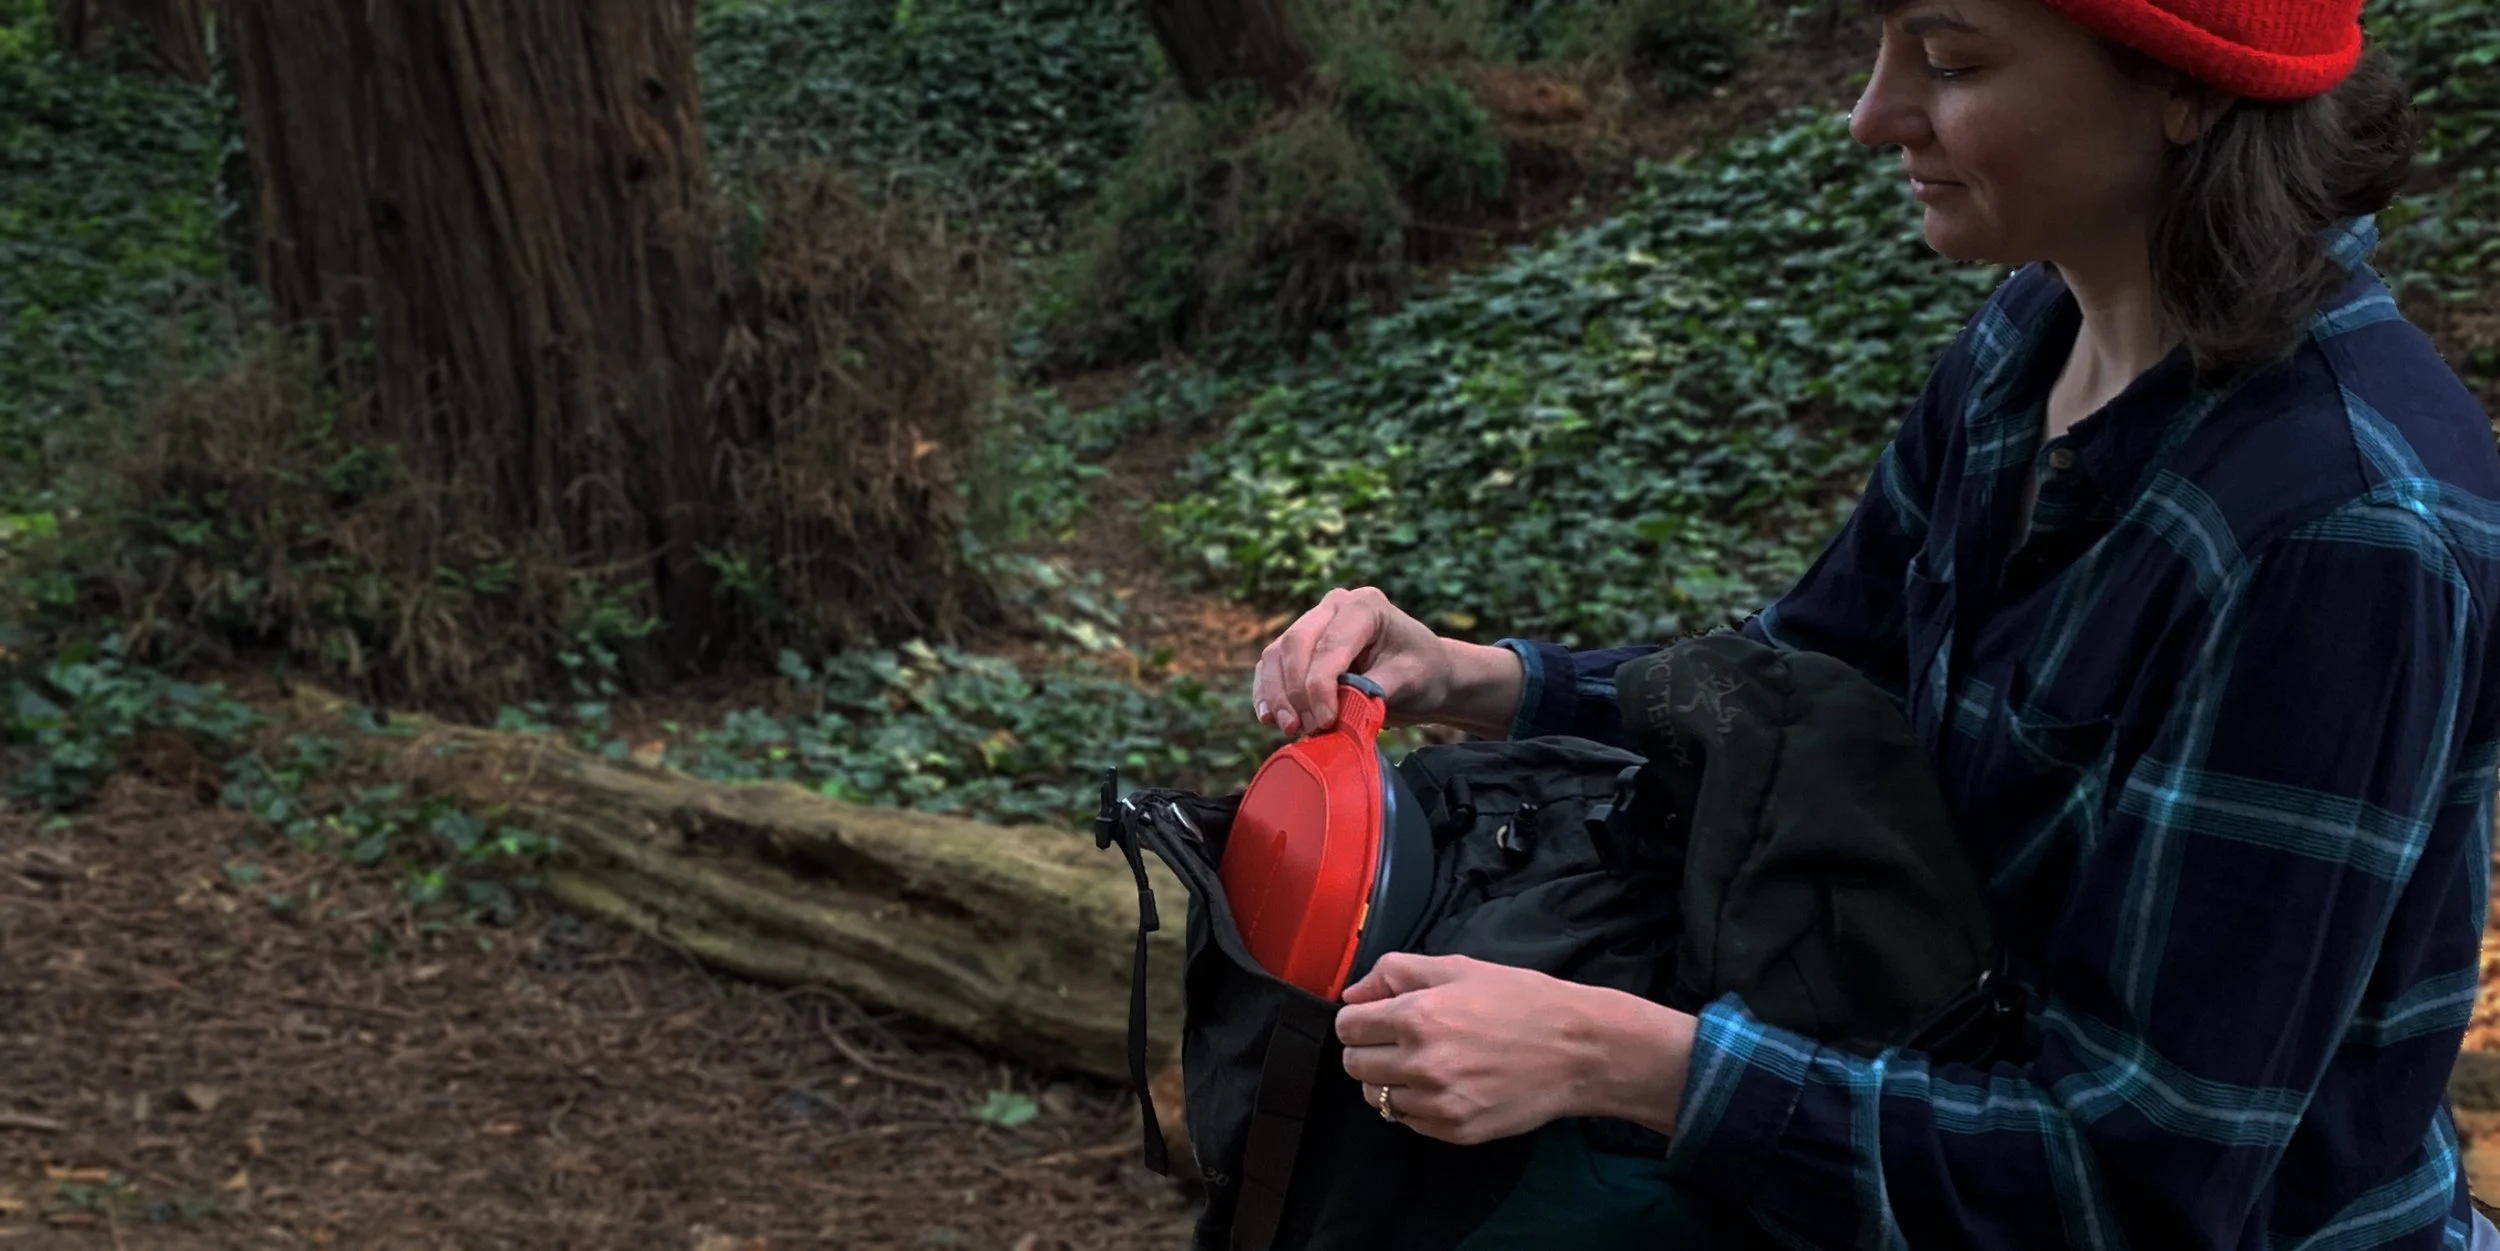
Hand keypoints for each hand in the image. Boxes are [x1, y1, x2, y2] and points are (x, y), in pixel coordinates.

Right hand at [1252, 587, 1520, 738]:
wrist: (1427, 674)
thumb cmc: (1423, 673)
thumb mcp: (1408, 681)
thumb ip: (1371, 691)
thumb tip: (1335, 714)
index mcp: (1365, 606)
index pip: (1329, 645)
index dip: (1320, 687)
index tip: (1325, 723)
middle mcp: (1334, 606)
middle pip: (1295, 644)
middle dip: (1294, 691)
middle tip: (1305, 729)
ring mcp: (1314, 623)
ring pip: (1277, 655)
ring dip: (1277, 695)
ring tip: (1290, 729)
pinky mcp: (1301, 646)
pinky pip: (1271, 666)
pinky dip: (1268, 693)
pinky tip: (1270, 718)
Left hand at [1336, 953, 1697, 1145]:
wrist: (1578, 1050)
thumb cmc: (1521, 1001)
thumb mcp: (1458, 967)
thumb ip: (1395, 973)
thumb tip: (1351, 996)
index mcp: (1418, 1016)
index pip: (1348, 1027)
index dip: (1359, 1019)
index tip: (1377, 1018)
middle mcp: (1421, 1063)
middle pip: (1354, 1065)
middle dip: (1369, 1049)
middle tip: (1399, 1040)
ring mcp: (1438, 1103)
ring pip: (1376, 1098)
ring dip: (1389, 1080)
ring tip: (1423, 1064)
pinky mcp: (1455, 1131)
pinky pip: (1407, 1121)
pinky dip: (1415, 1104)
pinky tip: (1443, 1085)